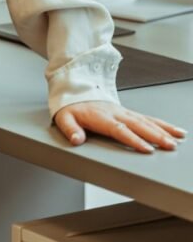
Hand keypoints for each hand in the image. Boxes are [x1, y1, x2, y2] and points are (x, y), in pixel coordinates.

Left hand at [53, 100, 187, 152]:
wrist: (76, 92)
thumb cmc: (71, 108)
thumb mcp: (63, 118)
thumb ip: (70, 129)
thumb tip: (76, 139)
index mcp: (101, 117)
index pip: (119, 130)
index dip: (133, 139)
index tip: (147, 149)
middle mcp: (116, 113)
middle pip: (138, 125)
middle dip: (155, 136)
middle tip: (170, 146)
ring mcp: (124, 112)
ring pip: (147, 120)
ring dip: (163, 130)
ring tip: (178, 139)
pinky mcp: (129, 113)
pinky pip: (148, 118)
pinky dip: (163, 124)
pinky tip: (175, 131)